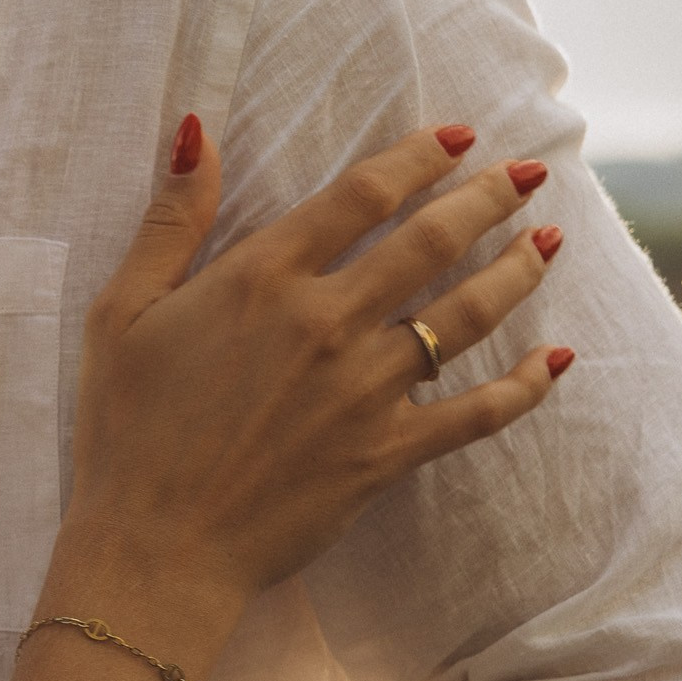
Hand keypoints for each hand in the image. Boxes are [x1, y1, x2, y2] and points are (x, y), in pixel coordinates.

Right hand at [66, 121, 567, 613]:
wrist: (155, 549)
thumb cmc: (127, 430)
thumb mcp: (123, 310)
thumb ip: (172, 219)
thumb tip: (198, 131)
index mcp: (263, 278)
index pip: (361, 195)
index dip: (416, 157)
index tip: (456, 136)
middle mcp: (327, 323)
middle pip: (431, 242)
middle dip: (487, 198)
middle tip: (527, 172)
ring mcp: (365, 390)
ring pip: (465, 317)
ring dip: (515, 272)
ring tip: (549, 241)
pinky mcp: (386, 453)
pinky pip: (476, 414)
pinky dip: (525, 387)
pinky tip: (558, 359)